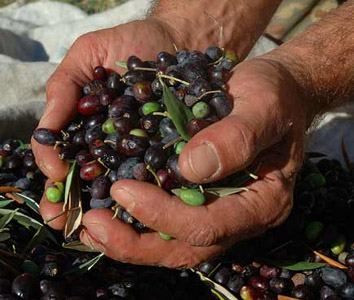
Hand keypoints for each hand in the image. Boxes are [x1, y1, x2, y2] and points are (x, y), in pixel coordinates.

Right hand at [32, 19, 176, 228]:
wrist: (176, 40)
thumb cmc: (128, 44)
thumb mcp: (87, 56)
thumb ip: (62, 88)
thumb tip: (46, 135)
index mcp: (87, 127)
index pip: (63, 157)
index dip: (54, 175)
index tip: (54, 185)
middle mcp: (111, 145)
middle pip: (88, 180)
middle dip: (75, 203)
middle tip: (67, 223)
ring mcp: (141, 151)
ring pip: (119, 184)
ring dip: (107, 206)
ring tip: (96, 227)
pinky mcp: (168, 151)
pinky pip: (156, 174)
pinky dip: (147, 190)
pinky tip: (140, 208)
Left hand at [79, 57, 309, 267]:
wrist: (278, 93)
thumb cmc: (275, 96)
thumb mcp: (264, 106)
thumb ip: (237, 137)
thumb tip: (191, 169)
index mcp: (263, 201)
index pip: (210, 224)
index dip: (165, 215)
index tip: (124, 191)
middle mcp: (240, 217)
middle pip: (187, 246)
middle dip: (137, 243)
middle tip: (93, 224)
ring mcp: (221, 211)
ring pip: (174, 243)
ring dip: (131, 240)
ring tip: (90, 226)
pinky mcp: (203, 200)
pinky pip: (168, 224)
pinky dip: (136, 223)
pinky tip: (107, 213)